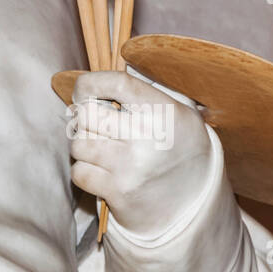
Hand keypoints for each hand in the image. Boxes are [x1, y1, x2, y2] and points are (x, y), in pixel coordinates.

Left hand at [67, 71, 212, 237]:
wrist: (194, 203)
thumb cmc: (180, 148)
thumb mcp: (179, 112)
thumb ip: (147, 89)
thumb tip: (111, 68)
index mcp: (163, 112)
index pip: (115, 83)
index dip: (90, 83)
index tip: (84, 90)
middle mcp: (146, 138)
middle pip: (87, 114)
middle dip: (85, 118)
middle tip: (95, 124)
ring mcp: (129, 167)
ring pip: (78, 144)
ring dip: (84, 145)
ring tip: (102, 148)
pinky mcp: (117, 192)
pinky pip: (79, 172)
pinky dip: (85, 171)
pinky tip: (102, 170)